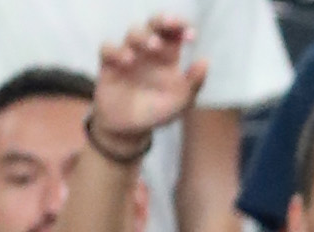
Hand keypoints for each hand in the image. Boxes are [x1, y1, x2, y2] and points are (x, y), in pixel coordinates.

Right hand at [92, 15, 208, 147]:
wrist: (128, 131)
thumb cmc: (156, 112)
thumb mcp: (180, 103)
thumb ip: (193, 84)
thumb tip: (205, 61)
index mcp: (168, 55)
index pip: (175, 32)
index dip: (183, 27)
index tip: (191, 36)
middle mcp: (148, 50)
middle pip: (155, 23)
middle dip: (163, 19)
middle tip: (171, 23)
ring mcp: (128, 54)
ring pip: (133, 32)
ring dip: (144, 36)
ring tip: (153, 47)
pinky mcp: (109, 65)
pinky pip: (108, 48)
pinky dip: (116, 50)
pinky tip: (127, 60)